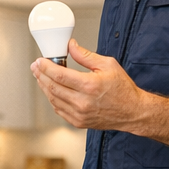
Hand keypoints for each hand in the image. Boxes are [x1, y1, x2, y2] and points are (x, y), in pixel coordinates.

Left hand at [31, 40, 150, 130]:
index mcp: (90, 85)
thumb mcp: (108, 65)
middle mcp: (83, 102)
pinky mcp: (78, 122)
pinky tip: (51, 90)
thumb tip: (71, 46)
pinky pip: (58, 109)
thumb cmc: (123, 89)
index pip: (59, 75)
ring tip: (40, 76)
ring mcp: (79, 114)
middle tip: (35, 67)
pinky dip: (52, 98)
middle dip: (40, 75)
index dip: (46, 67)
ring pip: (53, 99)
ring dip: (44, 86)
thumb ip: (85, 55)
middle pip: (52, 87)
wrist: (132, 111)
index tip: (40, 61)